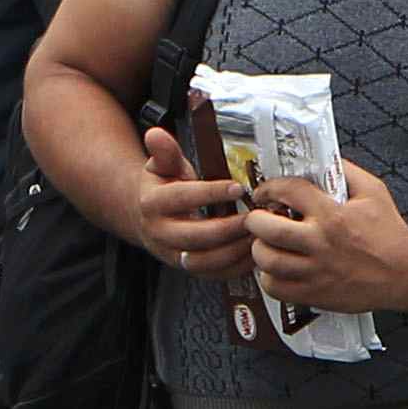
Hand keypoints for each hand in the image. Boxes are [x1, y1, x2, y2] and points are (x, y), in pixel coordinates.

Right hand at [133, 125, 251, 277]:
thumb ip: (164, 152)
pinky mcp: (190, 269)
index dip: (210, 193)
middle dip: (229, 228)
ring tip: (259, 233)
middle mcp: (161, 233)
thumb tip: (155, 134)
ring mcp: (174, 255)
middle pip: (196, 236)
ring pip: (206, 261)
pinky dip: (238, 266)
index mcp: (153, 204)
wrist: (147, 219)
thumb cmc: (163, 189)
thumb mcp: (162, 167)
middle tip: (256, 217)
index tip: (237, 187)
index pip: (182, 198)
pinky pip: (215, 274)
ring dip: (236, 250)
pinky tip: (256, 250)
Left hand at [244, 156, 407, 315]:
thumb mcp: (374, 192)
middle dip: (255, 219)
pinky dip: (270, 277)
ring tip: (269, 245)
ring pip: (266, 259)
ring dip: (261, 249)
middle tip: (260, 219)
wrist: (406, 274)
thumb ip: (346, 172)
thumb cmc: (390, 234)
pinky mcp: (314, 293)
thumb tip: (323, 158)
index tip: (266, 192)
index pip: (287, 191)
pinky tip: (280, 269)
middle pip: (265, 228)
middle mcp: (320, 243)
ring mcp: (315, 271)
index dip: (269, 187)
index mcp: (333, 215)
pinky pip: (274, 287)